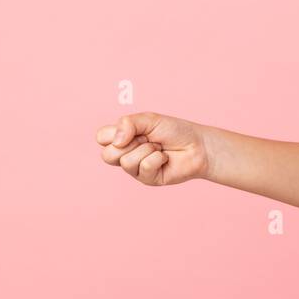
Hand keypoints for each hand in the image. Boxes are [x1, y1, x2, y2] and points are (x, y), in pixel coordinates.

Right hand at [95, 112, 211, 185]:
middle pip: (107, 155)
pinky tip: (165, 158)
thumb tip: (116, 141)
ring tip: (158, 148)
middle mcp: (126, 154)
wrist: (197, 145)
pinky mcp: (147, 179)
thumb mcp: (149, 119)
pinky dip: (156, 158)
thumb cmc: (174, 131)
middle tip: (147, 139)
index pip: (101, 137)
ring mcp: (135, 169)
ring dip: (146, 150)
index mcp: (122, 138)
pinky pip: (143, 168)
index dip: (113, 133)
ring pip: (126, 162)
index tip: (132, 129)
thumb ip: (128, 123)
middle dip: (129, 143)